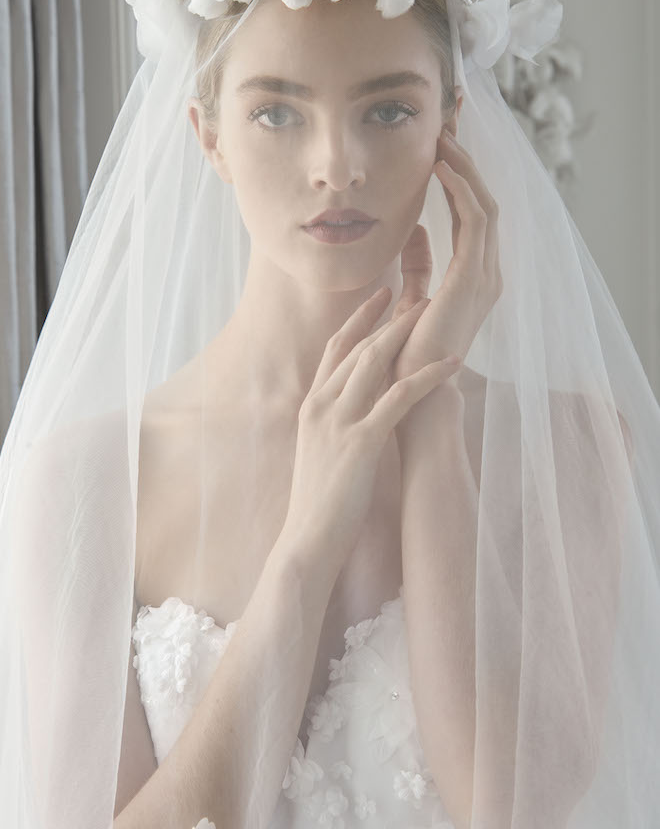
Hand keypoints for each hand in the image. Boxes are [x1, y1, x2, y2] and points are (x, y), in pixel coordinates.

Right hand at [282, 288, 461, 570]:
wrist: (307, 538)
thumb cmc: (318, 503)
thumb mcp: (318, 452)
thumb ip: (333, 424)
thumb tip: (356, 409)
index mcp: (310, 406)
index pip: (334, 349)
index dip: (359, 319)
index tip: (381, 295)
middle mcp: (321, 406)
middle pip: (358, 347)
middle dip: (389, 319)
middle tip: (417, 295)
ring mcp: (339, 422)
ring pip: (374, 362)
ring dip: (407, 334)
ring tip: (433, 315)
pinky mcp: (361, 441)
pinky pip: (400, 397)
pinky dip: (427, 375)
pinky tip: (451, 362)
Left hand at [389, 128, 503, 385]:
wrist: (411, 397)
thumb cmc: (407, 353)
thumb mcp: (413, 297)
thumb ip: (418, 265)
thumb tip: (414, 231)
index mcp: (475, 276)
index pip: (473, 212)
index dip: (462, 174)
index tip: (442, 141)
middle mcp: (487, 273)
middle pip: (484, 200)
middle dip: (467, 159)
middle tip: (448, 122)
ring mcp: (485, 276)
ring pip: (484, 204)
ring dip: (464, 167)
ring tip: (442, 135)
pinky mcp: (472, 280)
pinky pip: (474, 221)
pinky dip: (460, 189)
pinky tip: (439, 166)